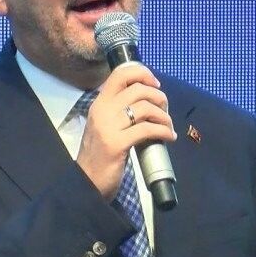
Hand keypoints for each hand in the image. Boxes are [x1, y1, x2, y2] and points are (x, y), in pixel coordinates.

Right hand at [77, 64, 175, 199]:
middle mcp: (102, 111)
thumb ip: (119, 112)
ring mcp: (108, 127)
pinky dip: (163, 132)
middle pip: (137, 89)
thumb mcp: (104, 126)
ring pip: (144, 108)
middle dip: (159, 97)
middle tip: (165, 109)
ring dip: (163, 116)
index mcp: (99, 104)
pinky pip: (147, 130)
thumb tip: (148, 101)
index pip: (119, 74)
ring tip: (168, 126)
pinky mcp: (117, 144)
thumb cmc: (99, 156)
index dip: (142, 73)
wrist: (86, 182)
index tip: (155, 84)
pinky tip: (168, 138)